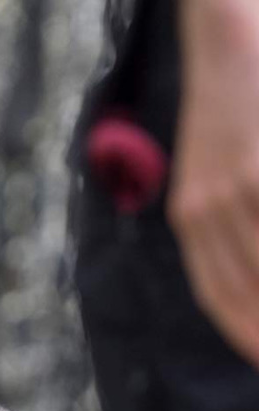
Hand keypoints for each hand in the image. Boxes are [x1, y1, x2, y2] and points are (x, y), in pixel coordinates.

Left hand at [169, 0, 258, 368]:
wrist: (226, 47)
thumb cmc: (228, 116)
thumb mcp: (209, 175)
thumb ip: (221, 226)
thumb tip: (245, 275)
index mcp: (188, 219)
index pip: (217, 294)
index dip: (244, 335)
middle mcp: (207, 210)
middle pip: (248, 289)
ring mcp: (241, 188)